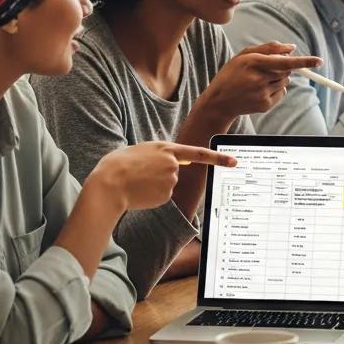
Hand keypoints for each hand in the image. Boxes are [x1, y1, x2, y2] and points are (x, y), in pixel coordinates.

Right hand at [88, 141, 236, 212]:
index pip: (200, 153)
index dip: (219, 158)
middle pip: (175, 170)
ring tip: (136, 181)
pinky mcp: (166, 195)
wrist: (109, 184)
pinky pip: (163, 195)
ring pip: (168, 184)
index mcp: (166, 148)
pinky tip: (139, 191)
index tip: (234, 161)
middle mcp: (173, 164)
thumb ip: (160, 154)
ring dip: (155, 184)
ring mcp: (171, 180)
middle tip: (140, 174)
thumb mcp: (141, 150)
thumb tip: (179, 161)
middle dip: (160, 174)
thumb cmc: (118, 164)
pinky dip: (152, 195)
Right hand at [203, 42, 321, 121]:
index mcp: (253, 62)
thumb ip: (268, 48)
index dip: (303, 61)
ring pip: (285, 81)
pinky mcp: (265, 105)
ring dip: (279, 78)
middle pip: (287, 70)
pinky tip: (260, 91)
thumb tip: (292, 48)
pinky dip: (276, 89)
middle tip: (268, 69)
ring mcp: (262, 93)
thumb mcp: (244, 56)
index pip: (284, 61)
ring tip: (259, 81)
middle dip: (283, 67)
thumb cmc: (232, 74)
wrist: (219, 102)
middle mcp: (259, 79)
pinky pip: (281, 93)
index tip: (319, 61)